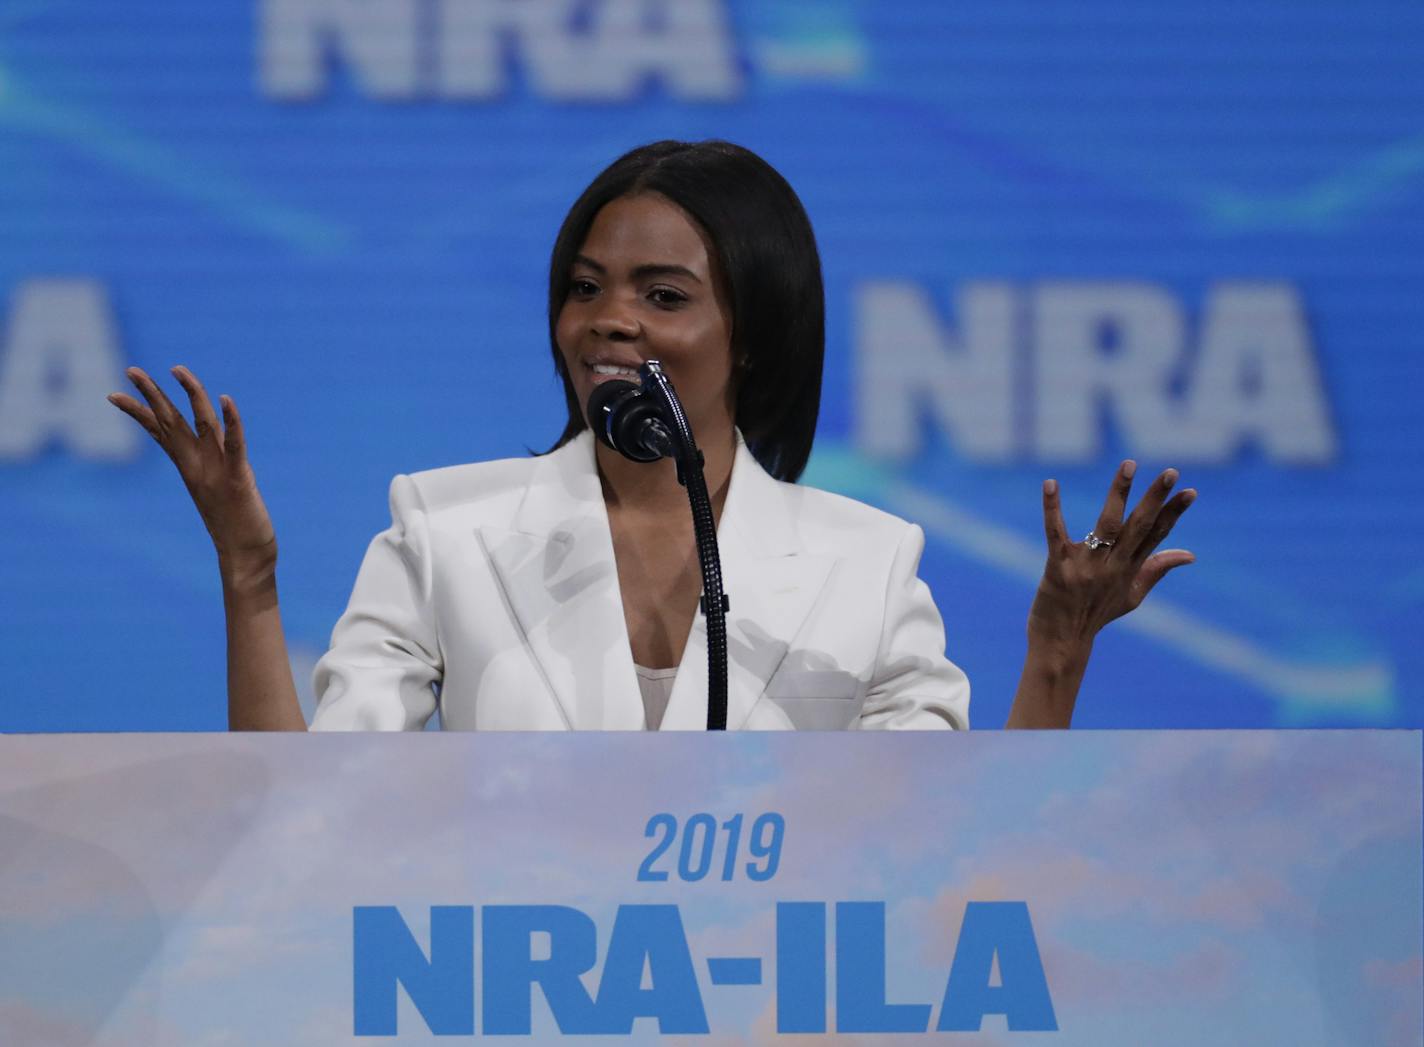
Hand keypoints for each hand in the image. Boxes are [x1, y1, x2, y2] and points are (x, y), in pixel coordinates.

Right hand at [108, 366, 276, 581]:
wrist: (246, 559)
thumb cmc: (235, 530)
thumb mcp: (215, 494)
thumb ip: (207, 476)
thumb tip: (200, 466)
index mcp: (190, 468)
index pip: (160, 433)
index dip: (138, 412)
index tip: (113, 394)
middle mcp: (198, 466)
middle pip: (171, 423)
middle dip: (152, 395)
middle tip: (130, 369)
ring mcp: (217, 472)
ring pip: (202, 424)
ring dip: (191, 395)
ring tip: (178, 368)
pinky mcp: (239, 479)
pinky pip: (236, 444)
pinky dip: (232, 421)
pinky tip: (226, 399)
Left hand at [1028, 461, 1195, 650]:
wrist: (1061, 643)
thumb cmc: (1096, 615)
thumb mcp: (1132, 595)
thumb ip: (1157, 569)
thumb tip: (1191, 554)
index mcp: (1130, 569)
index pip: (1157, 535)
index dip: (1174, 513)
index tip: (1190, 490)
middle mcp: (1113, 566)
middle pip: (1139, 526)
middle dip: (1155, 499)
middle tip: (1170, 472)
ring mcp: (1086, 567)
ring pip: (1106, 525)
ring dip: (1118, 494)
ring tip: (1129, 465)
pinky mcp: (1057, 568)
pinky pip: (1055, 533)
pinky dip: (1052, 508)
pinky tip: (1050, 483)